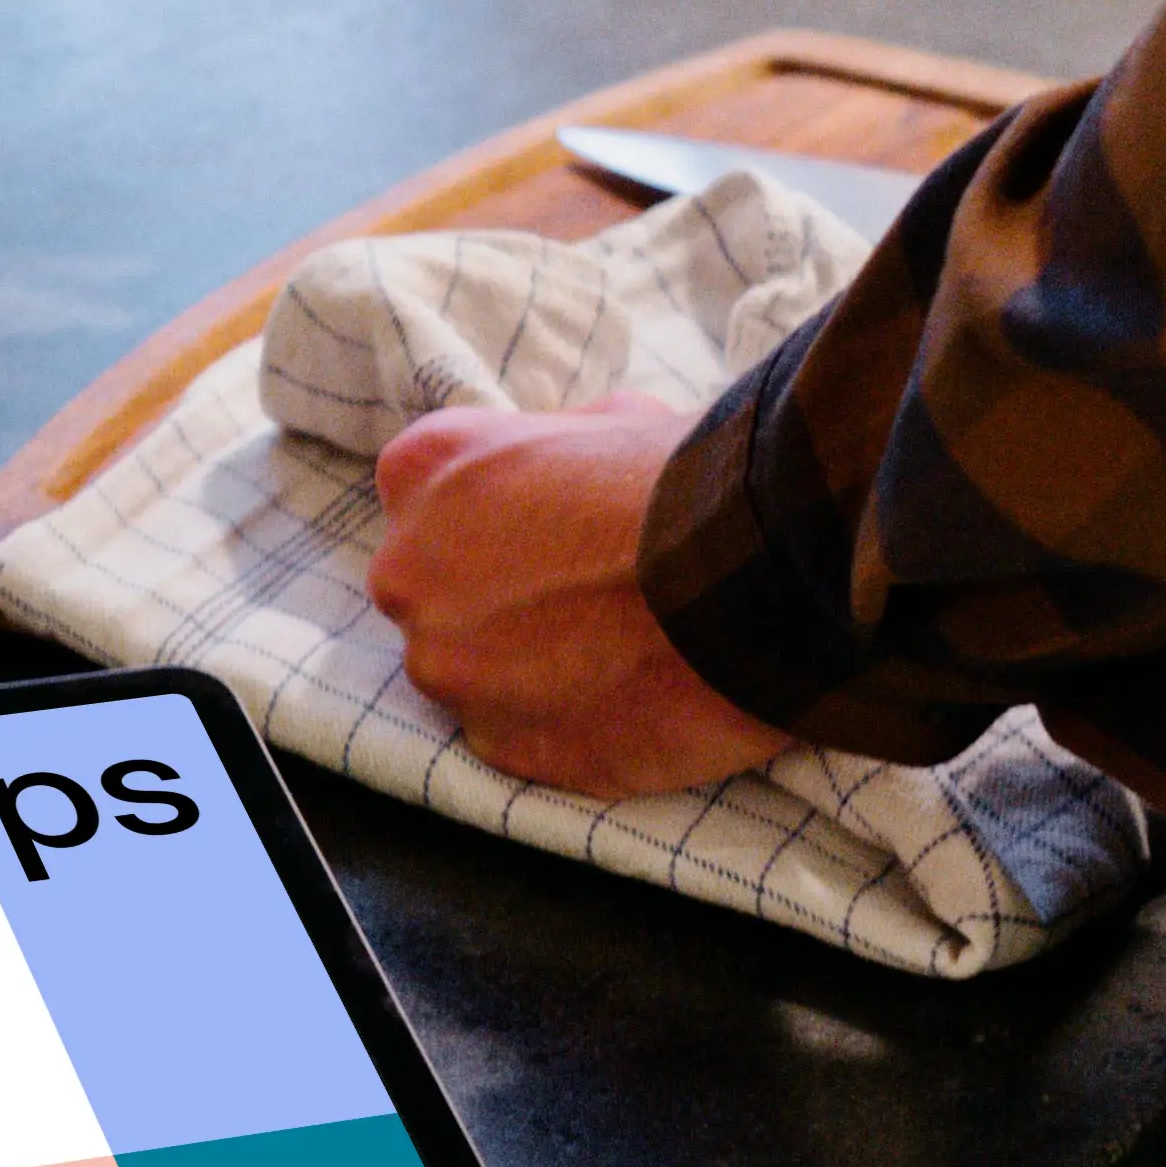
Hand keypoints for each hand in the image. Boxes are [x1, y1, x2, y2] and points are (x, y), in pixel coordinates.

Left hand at [365, 397, 797, 791]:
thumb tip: (562, 469)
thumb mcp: (612, 418)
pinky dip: (565, 724)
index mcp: (422, 470)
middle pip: (433, 592)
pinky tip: (630, 696)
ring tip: (618, 650)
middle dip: (494, 596)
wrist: (758, 574)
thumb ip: (553, 449)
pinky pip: (520, 737)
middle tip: (584, 595)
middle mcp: (407, 574)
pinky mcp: (504, 747)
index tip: (550, 528)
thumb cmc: (689, 481)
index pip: (426, 496)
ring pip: (470, 674)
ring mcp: (450, 672)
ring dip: (525, 667)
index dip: (496, 514)